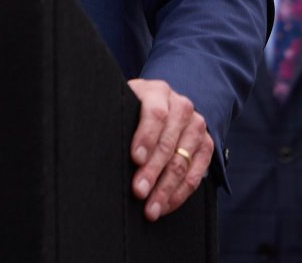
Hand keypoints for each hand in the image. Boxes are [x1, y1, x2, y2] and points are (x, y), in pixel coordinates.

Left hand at [127, 78, 210, 220]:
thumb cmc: (133, 108)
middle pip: (168, 144)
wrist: (162, 103)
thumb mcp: (123, 103)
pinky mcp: (206, 146)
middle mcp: (181, 107)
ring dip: (165, 189)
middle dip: (152, 172)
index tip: (135, 158)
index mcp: (158, 92)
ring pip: (182, 162)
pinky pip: (196, 174)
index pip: (155, 114)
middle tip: (138, 192)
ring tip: (151, 208)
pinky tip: (165, 205)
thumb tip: (95, 137)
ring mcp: (197, 126)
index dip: (145, 137)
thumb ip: (116, 115)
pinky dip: (179, 193)